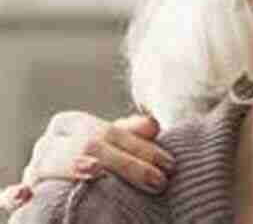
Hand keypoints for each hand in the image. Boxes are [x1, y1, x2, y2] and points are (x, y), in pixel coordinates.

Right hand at [0, 111, 173, 211]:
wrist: (75, 187)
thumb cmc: (102, 163)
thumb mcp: (117, 147)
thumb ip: (131, 135)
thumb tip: (152, 125)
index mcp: (70, 125)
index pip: (107, 131)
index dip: (140, 147)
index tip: (168, 165)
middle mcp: (49, 144)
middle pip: (87, 147)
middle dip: (125, 163)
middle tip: (157, 180)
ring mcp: (33, 170)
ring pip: (53, 165)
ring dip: (75, 166)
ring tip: (97, 170)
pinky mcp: (22, 196)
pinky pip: (9, 196)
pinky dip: (14, 195)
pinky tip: (25, 195)